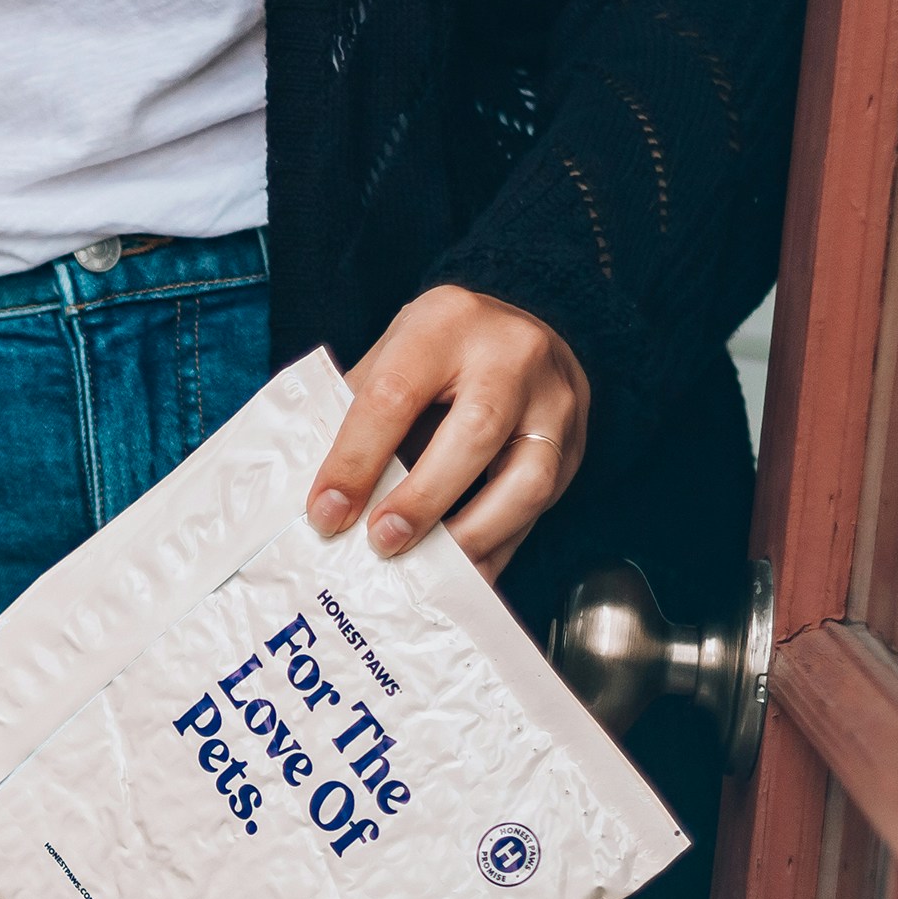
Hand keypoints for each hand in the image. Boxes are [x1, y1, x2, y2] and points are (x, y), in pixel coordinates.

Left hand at [308, 285, 590, 581]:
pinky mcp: (574, 446)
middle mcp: (514, 353)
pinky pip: (541, 510)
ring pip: (528, 479)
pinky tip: (462, 575)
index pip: (395, 395)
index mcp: (446, 323)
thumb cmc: (435, 354)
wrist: (515, 334)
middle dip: (424, 499)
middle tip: (381, 542)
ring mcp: (555, 400)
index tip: (326, 514)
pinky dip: (497, 549)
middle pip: (475, 432)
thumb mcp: (390, 359)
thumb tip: (323, 504)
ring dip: (472, 535)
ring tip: (426, 568)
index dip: (356, 461)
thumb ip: (355, 418)